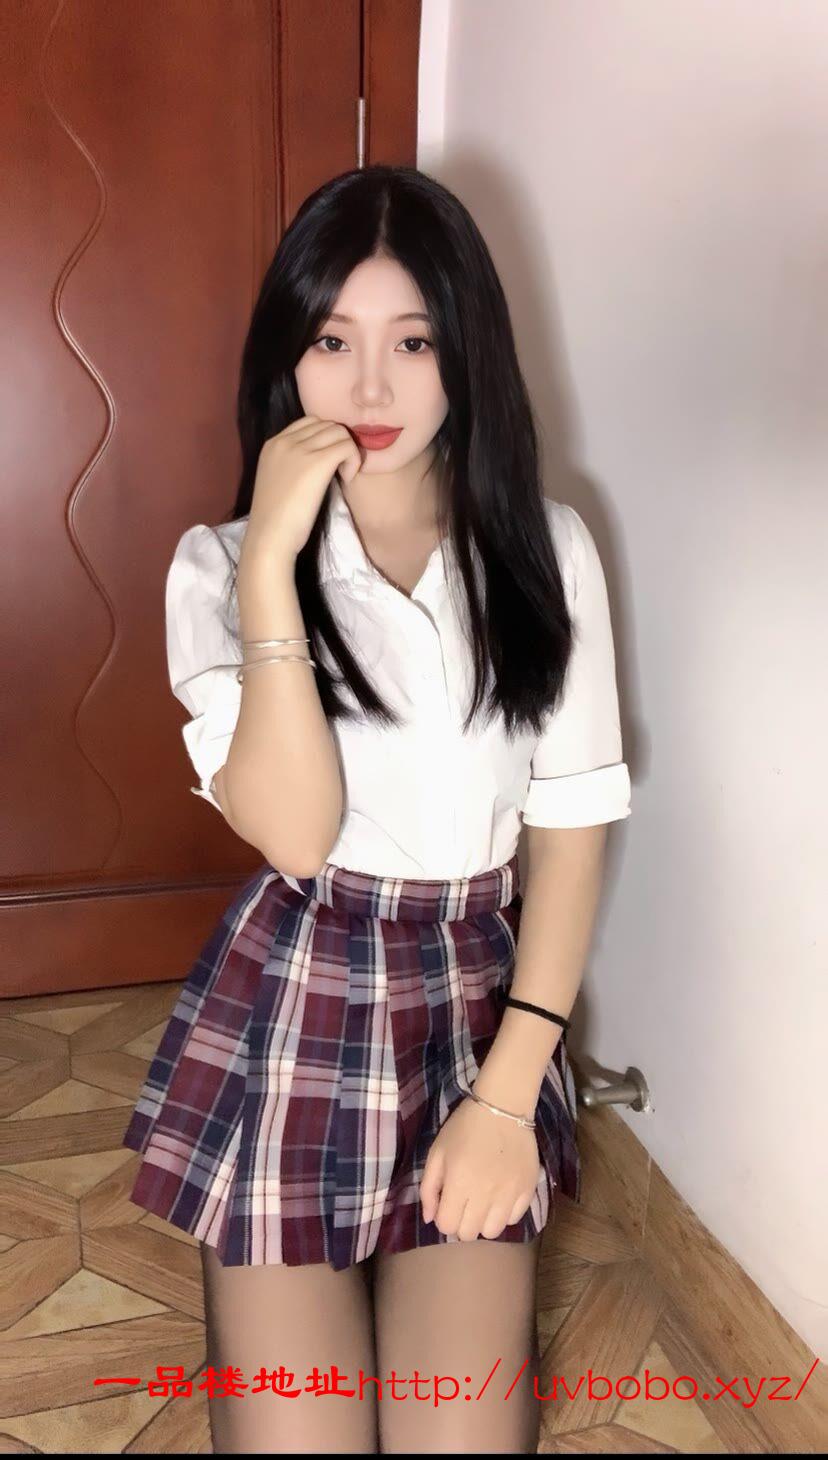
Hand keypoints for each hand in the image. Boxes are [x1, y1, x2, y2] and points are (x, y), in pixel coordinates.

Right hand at [242, 414, 364, 562]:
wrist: (270, 536)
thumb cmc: (276, 518)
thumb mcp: (277, 479)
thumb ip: (292, 462)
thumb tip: (321, 457)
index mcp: (273, 443)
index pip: (310, 422)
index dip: (326, 439)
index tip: (328, 463)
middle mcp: (285, 440)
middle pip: (327, 424)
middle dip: (339, 444)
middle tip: (339, 470)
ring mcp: (300, 449)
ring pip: (339, 431)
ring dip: (348, 451)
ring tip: (343, 476)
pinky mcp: (317, 462)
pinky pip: (347, 446)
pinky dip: (354, 460)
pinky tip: (346, 480)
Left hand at [419, 1095, 540, 1240]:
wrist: (502, 1108)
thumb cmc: (464, 1128)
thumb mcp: (437, 1153)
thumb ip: (428, 1188)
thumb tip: (429, 1219)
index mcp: (459, 1183)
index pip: (447, 1225)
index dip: (443, 1218)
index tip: (447, 1204)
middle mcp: (485, 1194)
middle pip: (469, 1233)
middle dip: (461, 1223)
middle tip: (464, 1204)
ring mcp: (509, 1194)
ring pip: (493, 1232)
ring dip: (483, 1222)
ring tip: (482, 1203)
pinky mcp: (528, 1190)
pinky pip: (514, 1219)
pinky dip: (504, 1214)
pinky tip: (499, 1196)